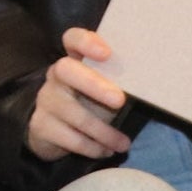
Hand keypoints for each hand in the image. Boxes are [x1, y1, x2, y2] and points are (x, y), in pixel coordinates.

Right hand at [26, 27, 132, 162]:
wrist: (53, 132)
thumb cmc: (87, 104)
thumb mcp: (102, 89)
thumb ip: (116, 81)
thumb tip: (150, 82)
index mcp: (73, 60)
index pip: (72, 39)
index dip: (87, 42)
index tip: (107, 53)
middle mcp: (55, 76)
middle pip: (66, 70)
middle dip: (94, 85)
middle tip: (120, 100)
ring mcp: (46, 100)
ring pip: (73, 113)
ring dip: (103, 131)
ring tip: (123, 144)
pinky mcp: (41, 126)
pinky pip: (70, 138)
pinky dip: (93, 147)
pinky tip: (107, 151)